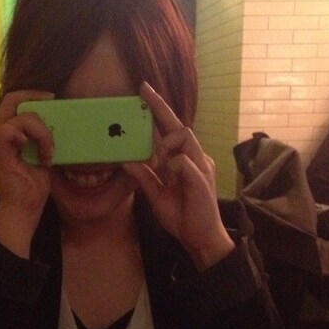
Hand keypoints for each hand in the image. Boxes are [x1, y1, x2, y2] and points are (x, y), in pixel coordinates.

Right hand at [0, 90, 57, 256]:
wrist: (25, 207)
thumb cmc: (33, 185)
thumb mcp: (42, 153)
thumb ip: (42, 135)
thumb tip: (58, 119)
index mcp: (5, 134)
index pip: (14, 102)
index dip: (32, 95)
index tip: (52, 100)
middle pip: (12, 100)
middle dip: (35, 99)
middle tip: (53, 103)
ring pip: (20, 116)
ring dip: (41, 132)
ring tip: (48, 153)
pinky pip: (11, 129)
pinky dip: (30, 137)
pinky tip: (39, 154)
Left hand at [122, 82, 234, 269]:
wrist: (199, 238)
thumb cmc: (182, 216)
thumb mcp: (156, 195)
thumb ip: (144, 177)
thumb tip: (126, 161)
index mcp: (183, 161)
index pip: (170, 132)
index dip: (158, 112)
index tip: (143, 93)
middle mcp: (194, 158)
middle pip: (178, 126)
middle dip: (161, 108)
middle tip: (143, 90)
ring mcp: (200, 166)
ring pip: (184, 136)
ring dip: (167, 141)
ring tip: (158, 155)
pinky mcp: (202, 178)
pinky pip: (183, 161)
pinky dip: (172, 165)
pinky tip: (168, 175)